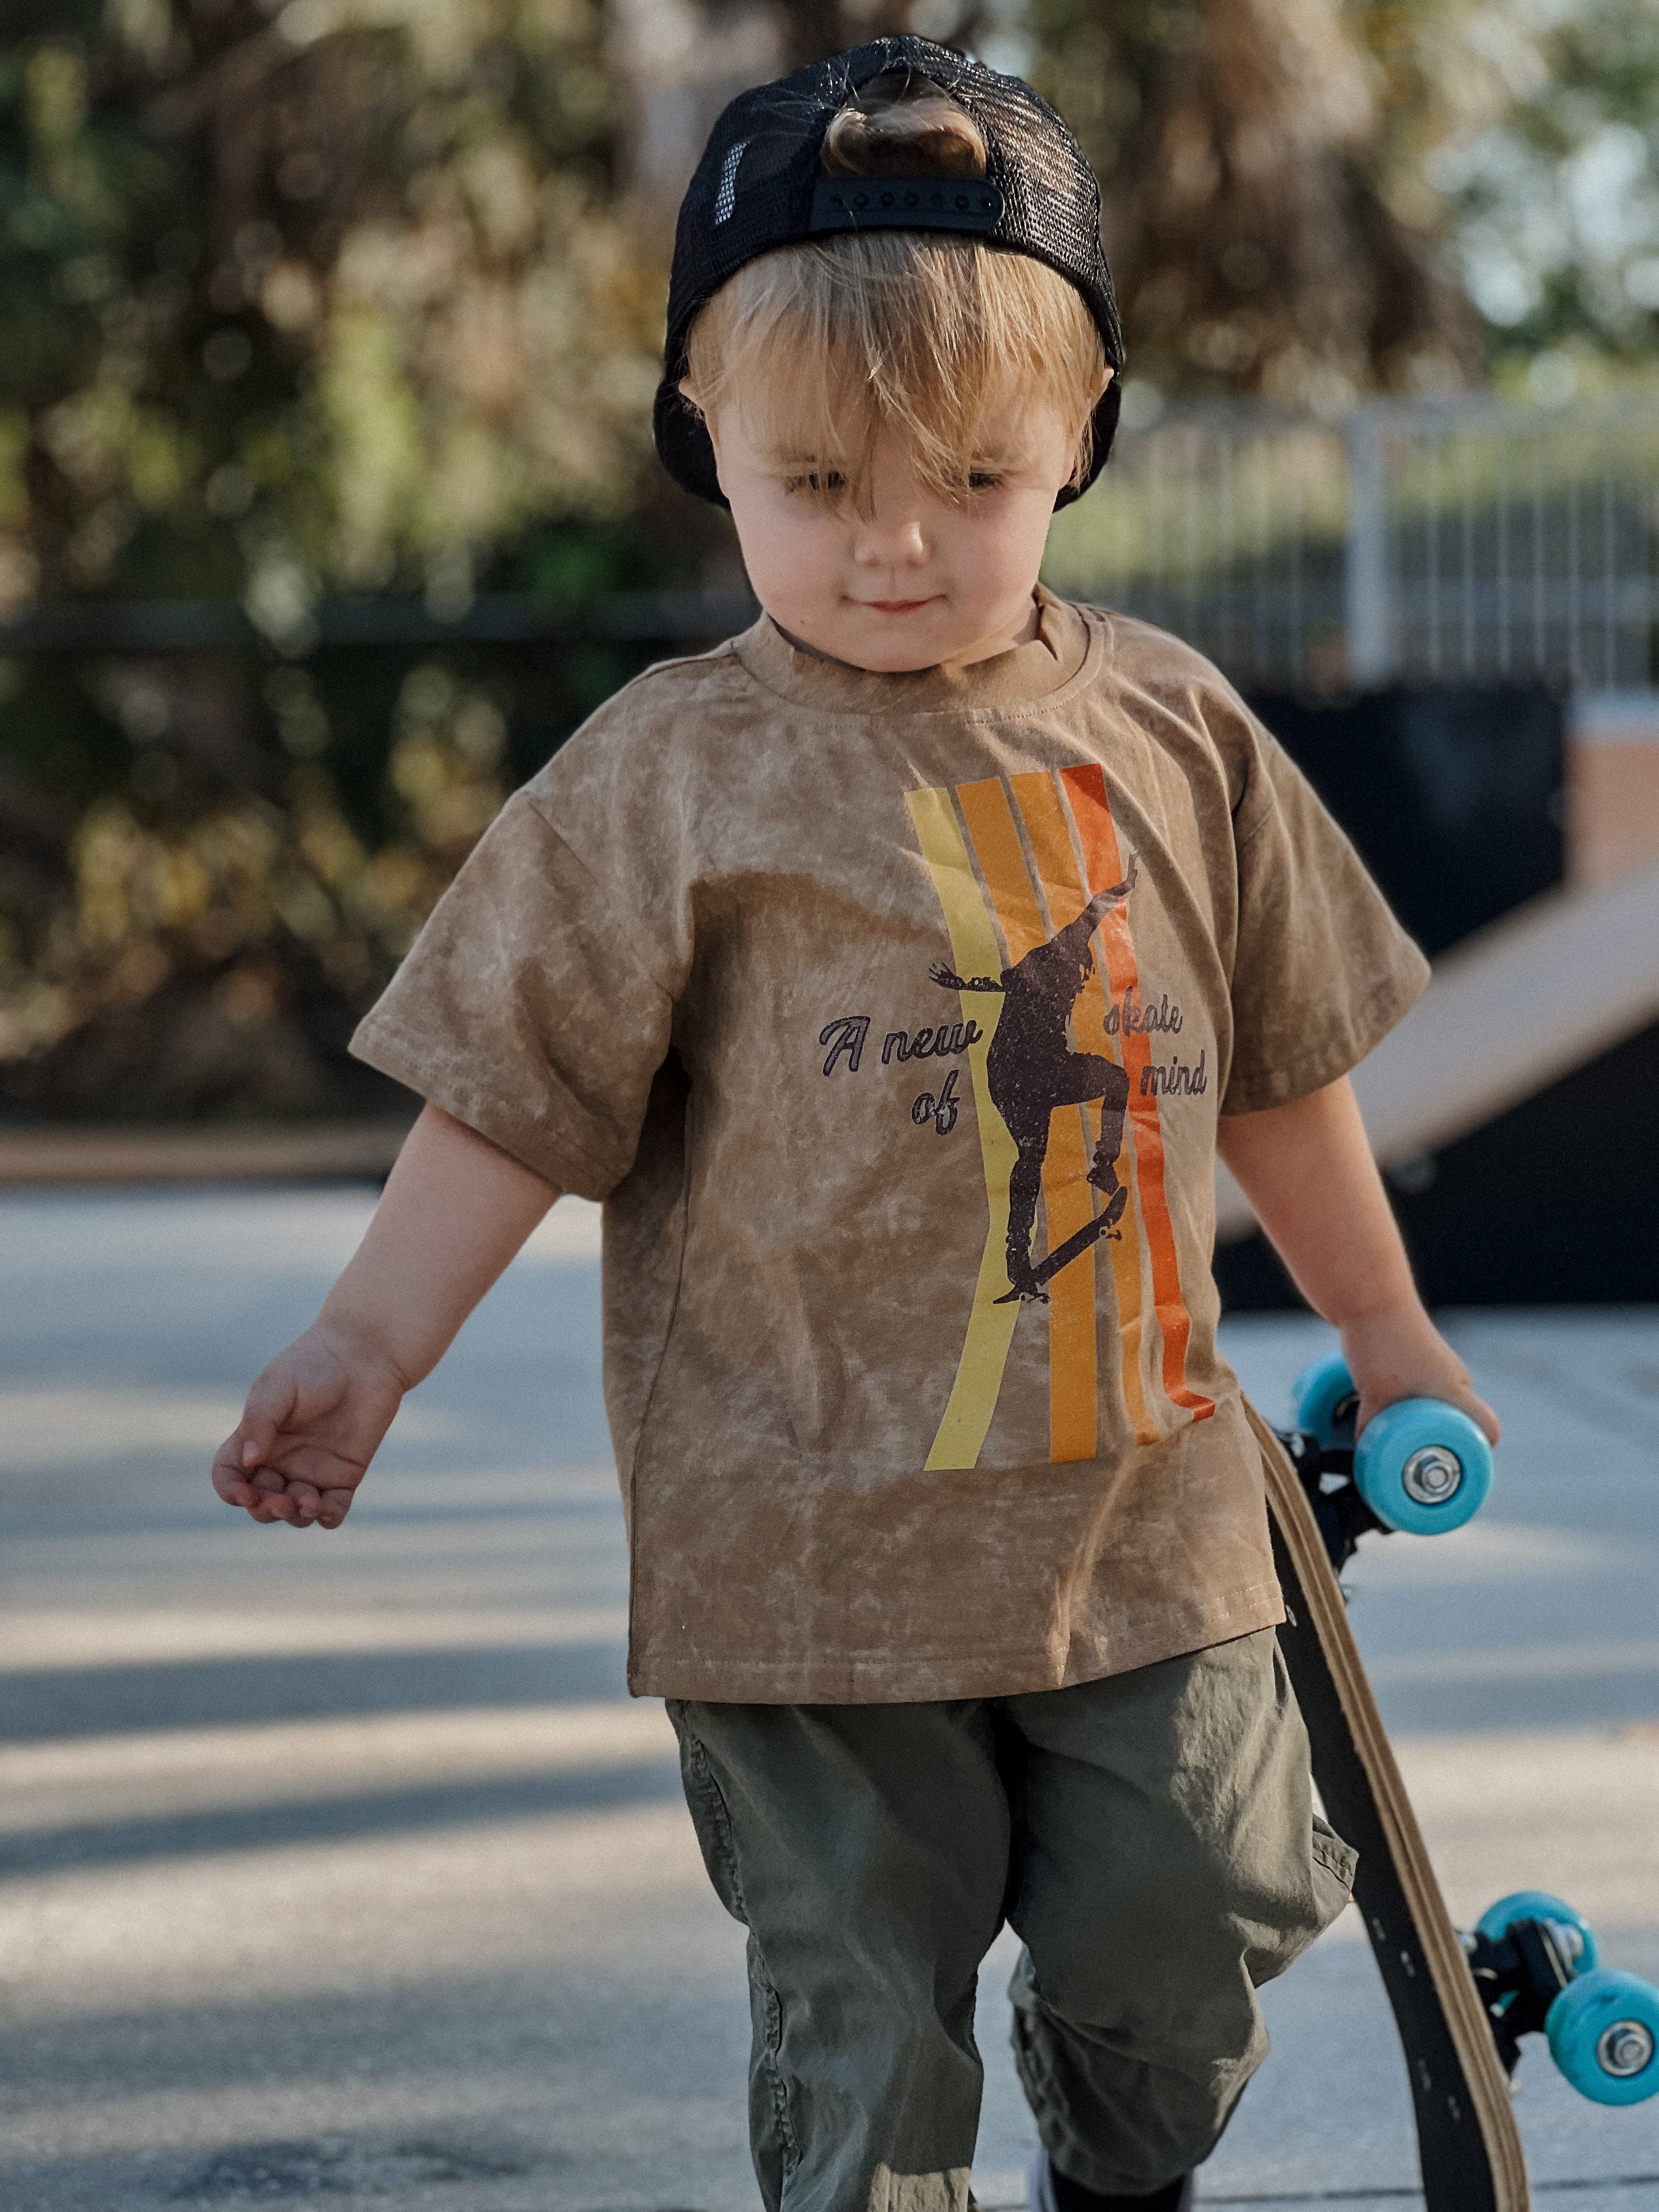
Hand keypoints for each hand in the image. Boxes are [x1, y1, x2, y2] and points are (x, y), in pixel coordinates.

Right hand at [211, 1324, 406, 1528]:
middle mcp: (280, 1460)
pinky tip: (328, 1509)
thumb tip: (250, 1462)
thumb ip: (259, 1423)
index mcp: (255, 1439)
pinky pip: (334, 1509)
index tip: (244, 1493)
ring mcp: (312, 1470)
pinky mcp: (345, 1475)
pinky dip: (329, 1517)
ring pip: (295, 1512)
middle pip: (261, 1503)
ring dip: (296, 1515)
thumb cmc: (314, 1365)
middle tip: (281, 1501)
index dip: (230, 1491)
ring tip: (308, 1500)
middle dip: (265, 1509)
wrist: (365, 1356)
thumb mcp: (276, 1388)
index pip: (229, 1475)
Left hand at [1338, 1301, 1500, 1446]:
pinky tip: (1389, 1405)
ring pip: (1442, 1402)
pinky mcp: (1418, 1357)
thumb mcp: (1374, 1394)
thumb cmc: (1382, 1343)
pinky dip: (1412, 1401)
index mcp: (1455, 1391)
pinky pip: (1424, 1387)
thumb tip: (1361, 1454)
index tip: (1456, 1463)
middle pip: (1464, 1419)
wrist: (1369, 1299)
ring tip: (1401, 1431)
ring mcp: (1437, 1366)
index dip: (1477, 1449)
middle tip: (1424, 1453)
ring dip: (1427, 1418)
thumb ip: (1371, 1427)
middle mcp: (1453, 1379)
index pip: (1487, 1429)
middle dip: (1447, 1438)